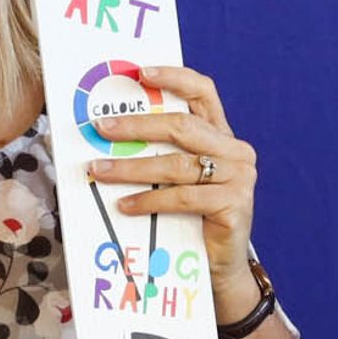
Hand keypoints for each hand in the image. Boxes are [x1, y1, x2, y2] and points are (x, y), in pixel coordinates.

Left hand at [86, 60, 257, 300]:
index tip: (140, 72)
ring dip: (131, 167)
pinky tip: (125, 205)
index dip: (173, 77)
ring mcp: (239, 177)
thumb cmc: (189, 216)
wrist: (219, 266)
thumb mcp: (175, 178)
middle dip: (136, 124)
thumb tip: (103, 134)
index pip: (203, 92)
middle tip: (101, 128)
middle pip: (181, 126)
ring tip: (98, 171)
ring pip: (176, 164)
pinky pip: (183, 197)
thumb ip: (157, 152)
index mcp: (220, 135)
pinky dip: (149, 200)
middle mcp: (235, 150)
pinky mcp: (234, 205)